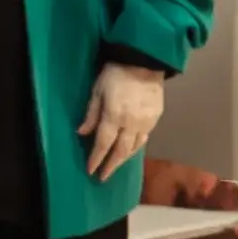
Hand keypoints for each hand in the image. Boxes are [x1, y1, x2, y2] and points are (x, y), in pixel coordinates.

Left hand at [81, 58, 168, 180]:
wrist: (144, 61)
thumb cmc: (115, 74)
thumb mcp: (97, 91)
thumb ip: (91, 114)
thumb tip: (82, 133)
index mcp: (114, 116)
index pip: (104, 143)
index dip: (96, 159)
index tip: (91, 170)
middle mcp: (131, 123)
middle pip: (121, 151)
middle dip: (111, 165)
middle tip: (104, 177)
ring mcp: (146, 122)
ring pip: (135, 147)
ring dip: (124, 158)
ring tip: (116, 165)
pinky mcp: (155, 118)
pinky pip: (144, 138)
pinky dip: (136, 147)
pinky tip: (130, 149)